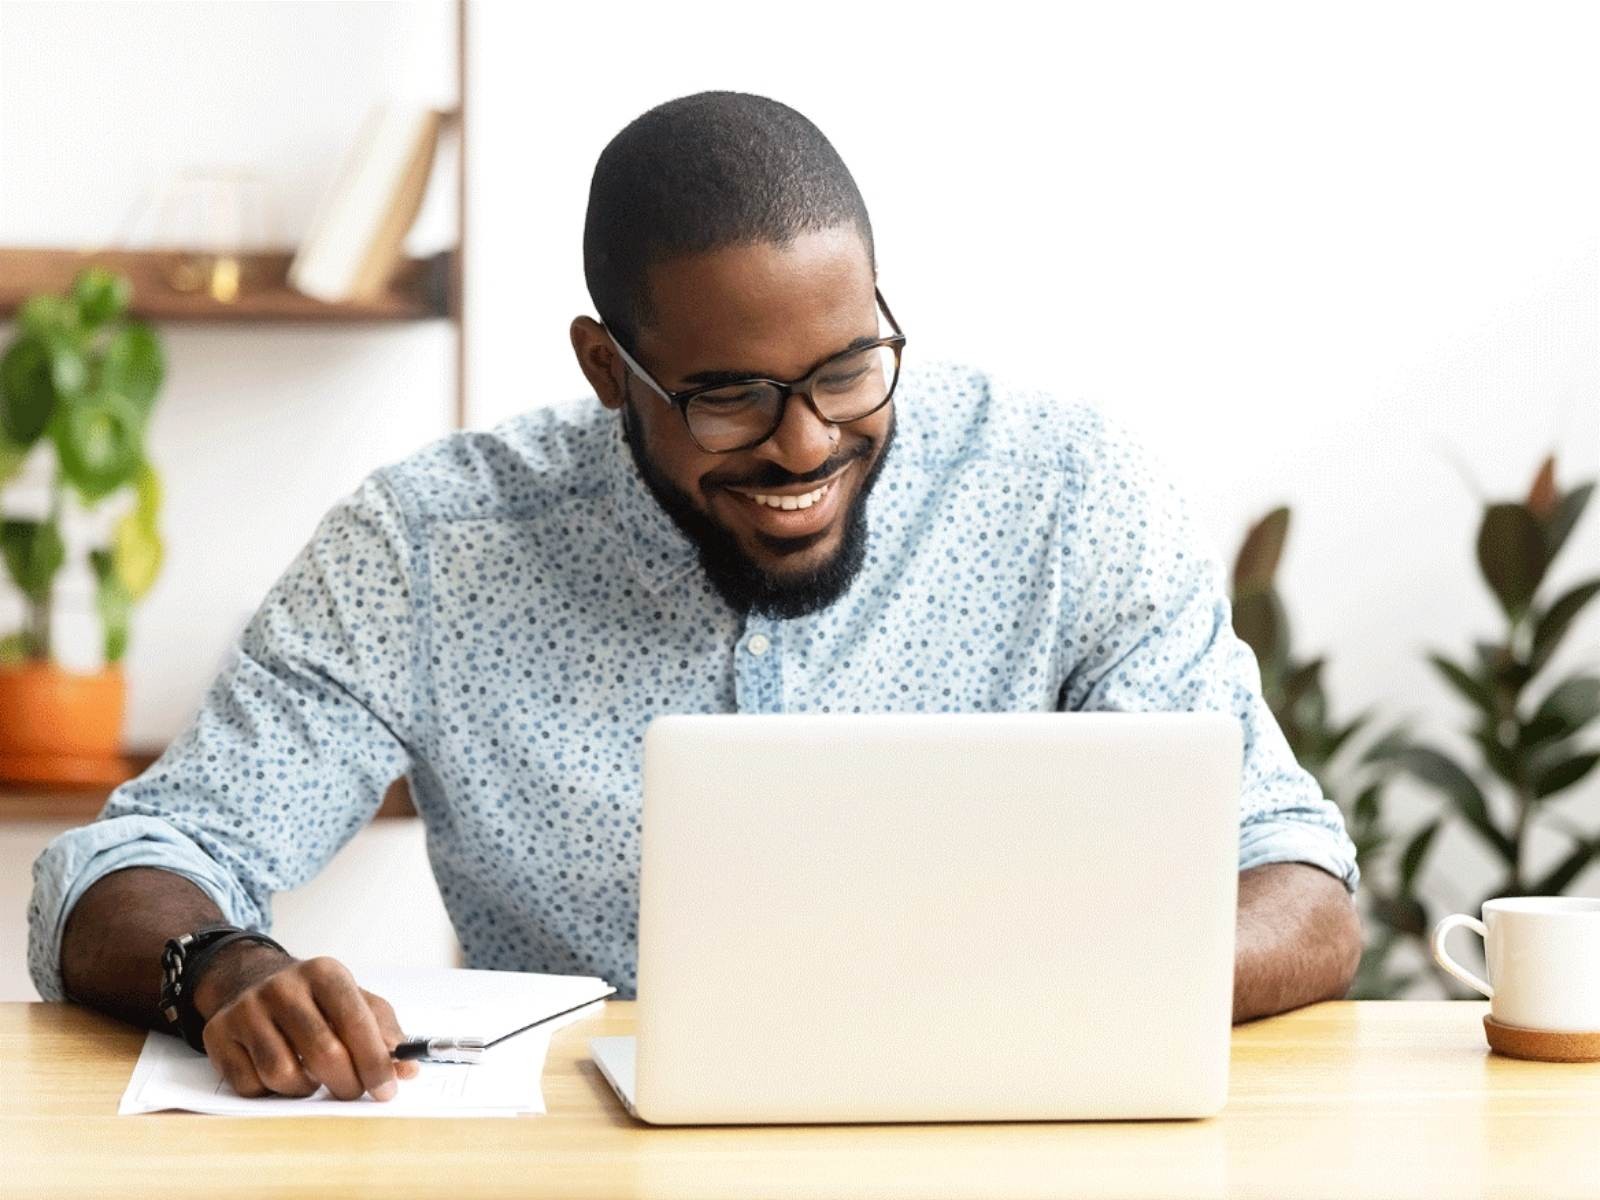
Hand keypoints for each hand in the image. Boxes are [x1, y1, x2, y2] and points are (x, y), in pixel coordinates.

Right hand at [195, 947, 420, 1100]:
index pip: (356, 1021)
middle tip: (354, 1092)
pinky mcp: (218, 1033)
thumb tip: (407, 1069)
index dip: (375, 1062)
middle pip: (323, 1052)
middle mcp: (283, 986)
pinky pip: (250, 1084)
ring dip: (306, 1089)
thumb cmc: (313, 999)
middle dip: (346, 1083)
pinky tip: (281, 1076)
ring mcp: (246, 1009)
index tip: (387, 1090)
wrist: (249, 980)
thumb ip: (384, 1032)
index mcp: (324, 973)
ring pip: (283, 1074)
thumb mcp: (354, 1000)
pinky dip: (271, 1092)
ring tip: (314, 1078)